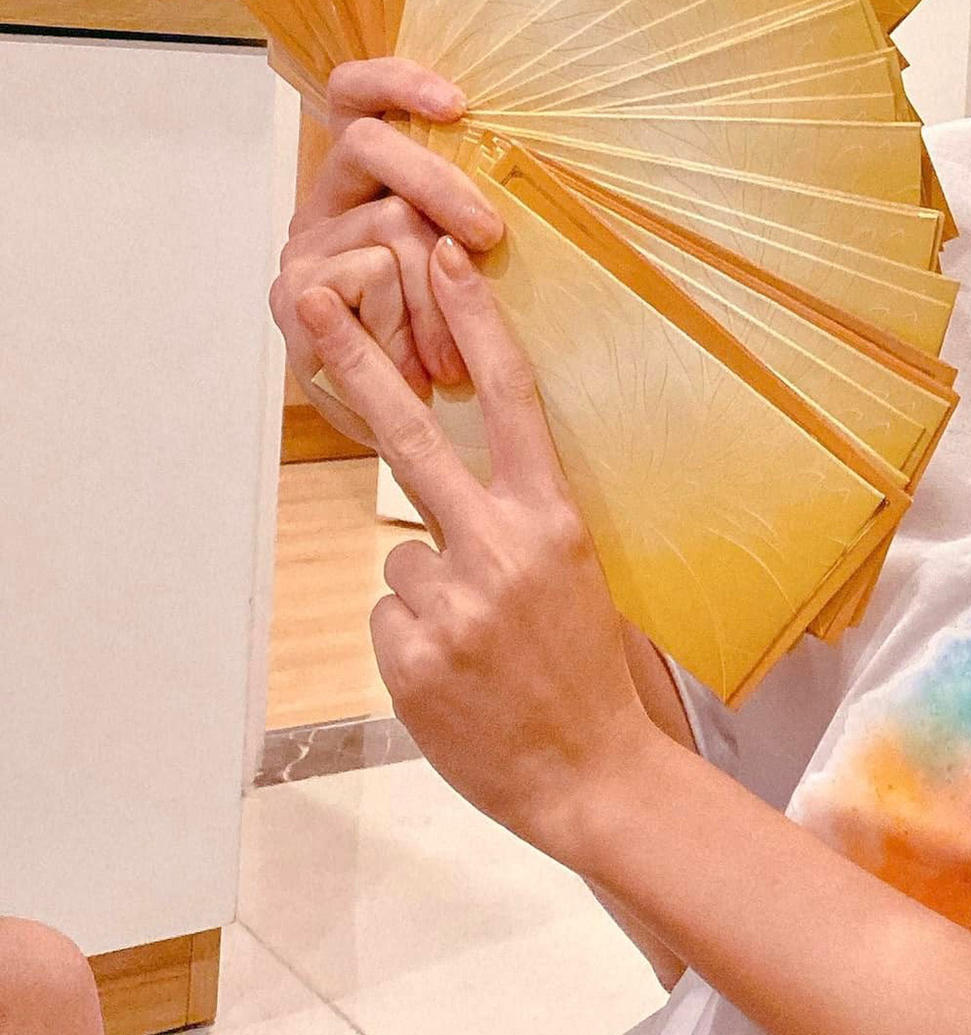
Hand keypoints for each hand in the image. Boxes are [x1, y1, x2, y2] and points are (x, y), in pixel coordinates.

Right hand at [270, 58, 504, 413]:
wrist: (406, 433)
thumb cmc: (453, 339)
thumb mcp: (471, 265)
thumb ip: (472, 214)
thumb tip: (518, 167)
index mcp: (367, 177)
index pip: (356, 93)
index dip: (398, 81)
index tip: (458, 104)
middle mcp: (327, 202)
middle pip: (369, 145)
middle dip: (440, 183)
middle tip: (491, 237)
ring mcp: (305, 248)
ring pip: (386, 220)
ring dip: (438, 292)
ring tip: (456, 358)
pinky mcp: (293, 296)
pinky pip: (369, 278)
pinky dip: (407, 326)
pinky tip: (419, 369)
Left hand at [295, 233, 652, 861]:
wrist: (594, 775)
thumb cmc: (588, 672)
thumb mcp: (574, 578)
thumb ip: (512, 530)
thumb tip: (427, 513)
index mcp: (554, 521)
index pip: (511, 402)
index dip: (477, 324)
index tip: (446, 259)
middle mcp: (501, 549)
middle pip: (413, 437)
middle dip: (356, 360)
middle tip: (310, 298)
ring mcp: (452, 604)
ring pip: (403, 556)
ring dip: (429, 590)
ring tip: (484, 641)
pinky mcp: (411, 658)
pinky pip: (392, 616)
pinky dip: (415, 639)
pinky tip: (461, 671)